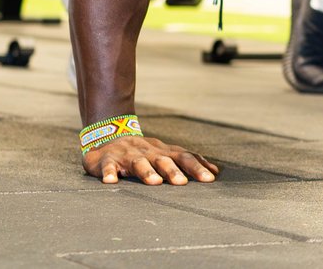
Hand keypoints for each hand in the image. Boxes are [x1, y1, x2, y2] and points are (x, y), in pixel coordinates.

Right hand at [82, 135, 218, 184]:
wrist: (108, 137)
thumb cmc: (144, 152)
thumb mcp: (166, 154)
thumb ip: (188, 162)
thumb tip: (215, 172)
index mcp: (163, 151)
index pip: (184, 157)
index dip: (197, 167)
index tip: (210, 179)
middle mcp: (148, 151)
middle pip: (163, 160)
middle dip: (173, 171)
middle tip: (183, 183)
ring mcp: (127, 155)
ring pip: (139, 163)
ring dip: (147, 172)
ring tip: (155, 182)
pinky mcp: (107, 160)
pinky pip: (108, 167)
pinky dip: (109, 173)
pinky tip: (111, 181)